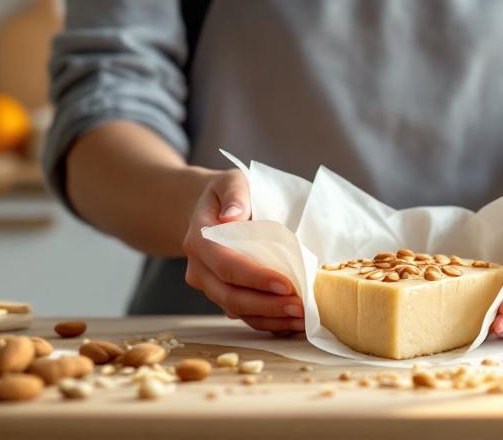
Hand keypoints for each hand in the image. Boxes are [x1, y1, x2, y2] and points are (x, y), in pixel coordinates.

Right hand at [182, 168, 304, 332]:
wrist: (210, 209)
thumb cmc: (227, 194)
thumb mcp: (231, 182)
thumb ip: (235, 195)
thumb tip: (232, 217)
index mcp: (199, 240)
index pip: (226, 264)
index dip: (256, 278)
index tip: (287, 284)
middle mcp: (199, 268)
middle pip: (230, 295)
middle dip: (267, 305)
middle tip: (301, 308)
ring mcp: (209, 286)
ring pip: (237, 310)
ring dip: (270, 318)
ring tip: (303, 318)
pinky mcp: (223, 296)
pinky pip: (243, 314)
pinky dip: (268, 321)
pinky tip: (292, 322)